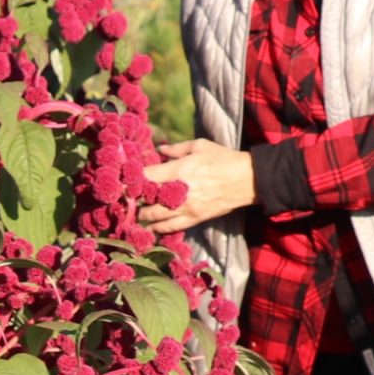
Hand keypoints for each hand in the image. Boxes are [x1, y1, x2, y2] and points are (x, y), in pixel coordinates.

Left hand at [139, 139, 255, 234]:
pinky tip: (152, 228)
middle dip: (136, 200)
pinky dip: (159, 229)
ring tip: (138, 214)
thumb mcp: (199, 146)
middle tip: (130, 199)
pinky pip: (172, 227)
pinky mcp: (195, 218)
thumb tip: (159, 150)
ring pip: (156, 217)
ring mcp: (186, 208)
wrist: (246, 180)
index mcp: (178, 170)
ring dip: (144, 216)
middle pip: (147, 200)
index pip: (146, 177)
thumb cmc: (223, 159)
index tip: (127, 181)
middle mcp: (178, 191)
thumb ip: (176, 148)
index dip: (133, 180)